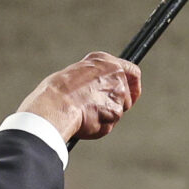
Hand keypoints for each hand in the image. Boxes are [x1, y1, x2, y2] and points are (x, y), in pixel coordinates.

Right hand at [20, 52, 141, 143]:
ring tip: (83, 115)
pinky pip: (109, 124)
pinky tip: (84, 122)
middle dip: (117, 105)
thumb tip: (94, 93)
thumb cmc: (55, 92)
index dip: (133, 86)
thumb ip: (91, 80)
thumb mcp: (75, 74)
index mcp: (103, 61)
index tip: (130, 94)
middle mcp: (115, 74)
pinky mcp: (116, 112)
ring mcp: (118, 93)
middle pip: (127, 95)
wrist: (55, 105)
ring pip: (117, 112)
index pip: (132, 72)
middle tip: (103, 112)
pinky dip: (99, 127)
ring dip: (104, 117)